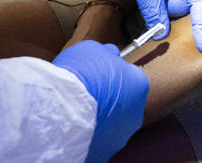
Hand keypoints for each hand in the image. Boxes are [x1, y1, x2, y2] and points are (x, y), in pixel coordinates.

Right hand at [53, 40, 148, 162]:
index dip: (114, 71)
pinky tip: (75, 126)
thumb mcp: (93, 50)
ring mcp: (121, 135)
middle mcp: (136, 113)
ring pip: (112, 123)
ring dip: (100, 117)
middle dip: (110, 97)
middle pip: (124, 102)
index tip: (100, 71)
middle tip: (89, 92)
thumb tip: (109, 55)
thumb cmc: (79, 76)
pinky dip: (90, 134)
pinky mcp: (105, 152)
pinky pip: (99, 139)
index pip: (131, 75)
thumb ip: (106, 54)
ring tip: (78, 110)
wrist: (63, 109)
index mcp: (138, 85)